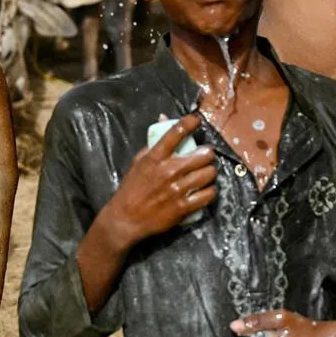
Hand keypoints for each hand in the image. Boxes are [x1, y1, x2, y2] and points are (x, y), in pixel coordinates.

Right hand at [103, 114, 216, 247]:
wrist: (125, 219)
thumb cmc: (131, 189)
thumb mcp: (138, 162)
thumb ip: (153, 141)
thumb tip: (164, 118)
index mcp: (155, 157)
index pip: (176, 132)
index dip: (190, 122)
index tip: (196, 120)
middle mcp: (169, 171)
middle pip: (204, 155)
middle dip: (208, 154)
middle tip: (205, 157)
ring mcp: (177, 189)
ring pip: (209, 174)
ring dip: (210, 173)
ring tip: (205, 174)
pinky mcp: (183, 207)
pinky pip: (208, 194)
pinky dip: (210, 191)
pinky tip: (206, 190)